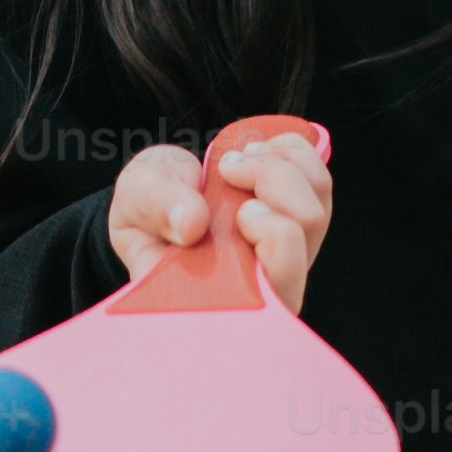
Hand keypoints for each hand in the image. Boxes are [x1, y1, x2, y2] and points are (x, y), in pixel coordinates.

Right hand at [108, 129, 327, 313]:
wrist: (159, 199)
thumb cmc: (146, 217)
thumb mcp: (132, 203)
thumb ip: (155, 207)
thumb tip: (193, 224)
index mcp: (226, 300)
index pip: (279, 291)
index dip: (273, 238)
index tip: (237, 209)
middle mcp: (268, 281)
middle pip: (303, 229)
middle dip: (270, 178)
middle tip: (227, 166)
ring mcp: (290, 252)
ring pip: (316, 204)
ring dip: (281, 163)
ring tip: (238, 157)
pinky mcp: (301, 221)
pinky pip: (319, 182)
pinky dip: (291, 152)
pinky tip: (256, 152)